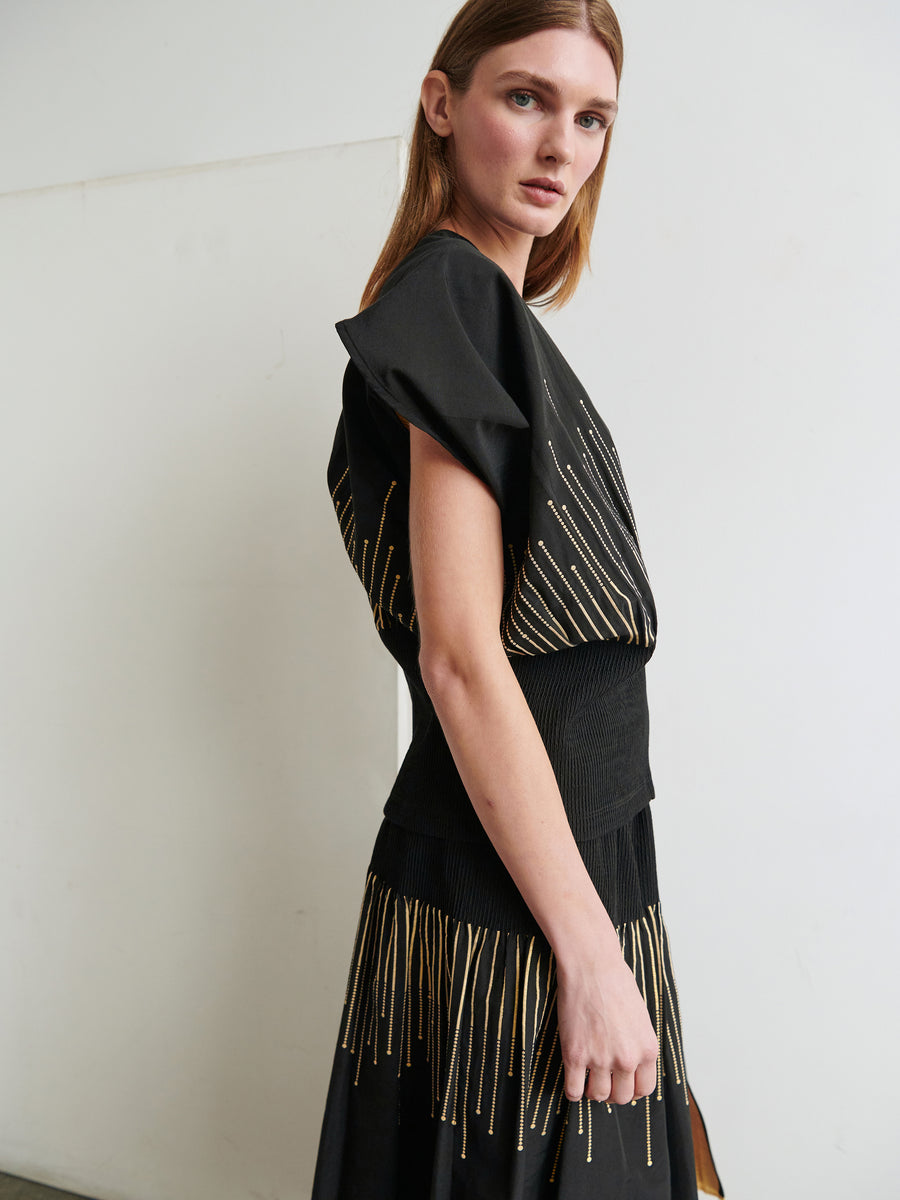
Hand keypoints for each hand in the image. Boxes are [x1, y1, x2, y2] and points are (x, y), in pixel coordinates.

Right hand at [555, 947, 658, 1105]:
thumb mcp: (640, 1016)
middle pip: (622, 1097)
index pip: (645, 1089)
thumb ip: (639, 1044)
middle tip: (604, 1081)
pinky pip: (573, 1090)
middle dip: (613, 1092)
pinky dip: (573, 1091)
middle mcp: (627, 1059)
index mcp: (647, 1049)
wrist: (591, 965)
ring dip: (593, 1091)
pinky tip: (573, 1080)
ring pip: (598, 1096)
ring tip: (588, 1078)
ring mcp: (600, 1059)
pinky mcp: (575, 1055)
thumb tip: (633, 1066)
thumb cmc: (615, 982)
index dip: (633, 1089)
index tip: (623, 1084)